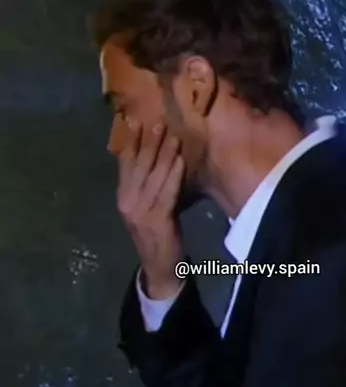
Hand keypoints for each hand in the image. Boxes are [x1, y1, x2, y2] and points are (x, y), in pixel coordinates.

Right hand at [116, 120, 184, 298]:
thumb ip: (146, 184)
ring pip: (153, 177)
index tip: (137, 119)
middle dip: (149, 142)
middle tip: (159, 121)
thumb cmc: (156, 233)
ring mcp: (140, 212)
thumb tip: (154, 154)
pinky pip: (166, 193)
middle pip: (139, 166)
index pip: (125, 164)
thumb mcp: (145, 206)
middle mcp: (127, 202)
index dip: (131, 141)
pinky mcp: (157, 220)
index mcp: (123, 196)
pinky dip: (173, 176)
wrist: (159, 267)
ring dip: (164, 155)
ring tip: (173, 136)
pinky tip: (180, 162)